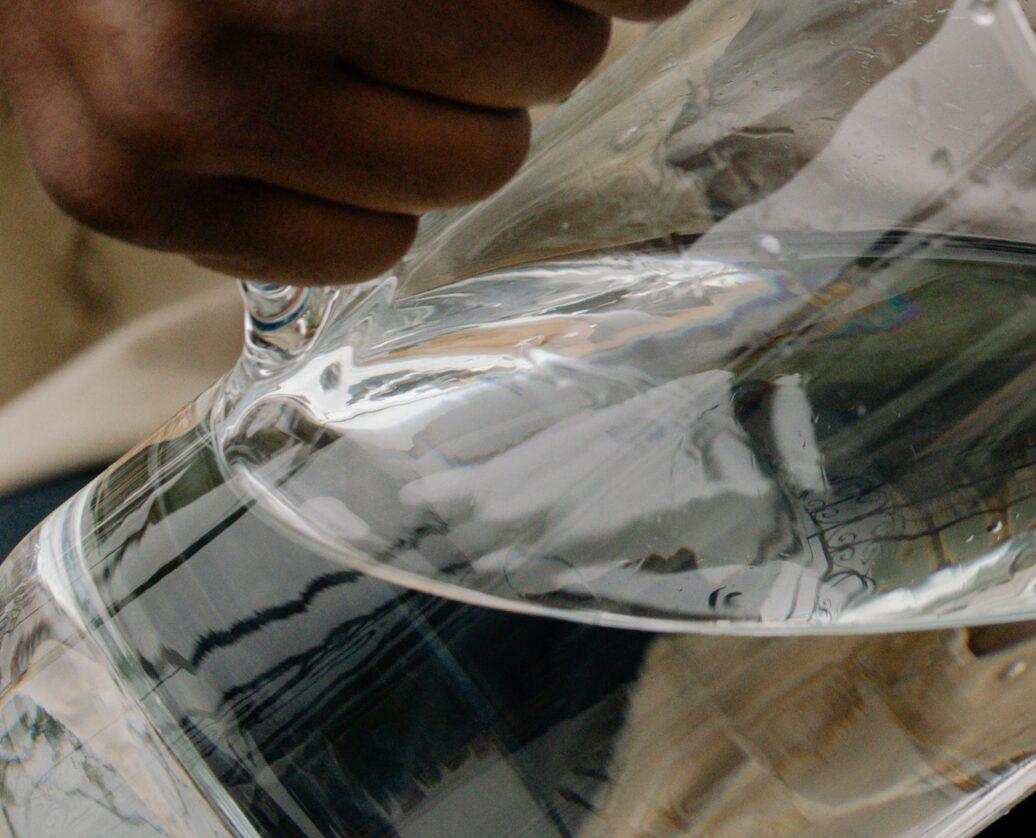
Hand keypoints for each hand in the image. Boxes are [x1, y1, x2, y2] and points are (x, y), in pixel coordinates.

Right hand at [0, 0, 688, 283]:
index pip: (544, 1)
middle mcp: (220, 9)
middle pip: (539, 59)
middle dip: (525, 43)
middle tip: (454, 18)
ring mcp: (163, 105)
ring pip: (466, 169)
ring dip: (458, 126)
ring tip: (380, 70)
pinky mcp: (127, 195)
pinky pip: (365, 250)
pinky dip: (367, 203)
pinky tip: (306, 133)